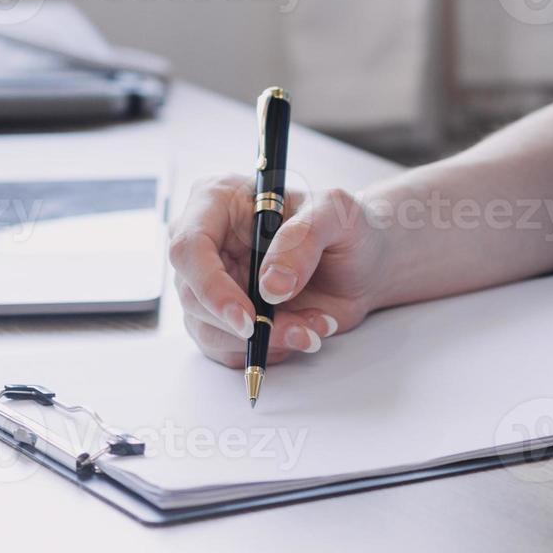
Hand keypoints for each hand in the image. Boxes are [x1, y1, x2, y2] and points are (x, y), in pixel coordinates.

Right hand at [167, 175, 388, 368]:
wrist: (362, 263)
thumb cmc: (345, 226)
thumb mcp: (336, 214)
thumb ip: (303, 239)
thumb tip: (270, 285)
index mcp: (219, 201)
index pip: (189, 247)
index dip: (210, 286)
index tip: (248, 317)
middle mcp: (208, 243)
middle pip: (191, 296)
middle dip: (246, 324)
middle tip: (299, 330)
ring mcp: (213, 282)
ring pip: (208, 330)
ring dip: (264, 341)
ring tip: (313, 327)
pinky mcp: (225, 316)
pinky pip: (227, 349)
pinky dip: (267, 351)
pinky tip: (302, 331)